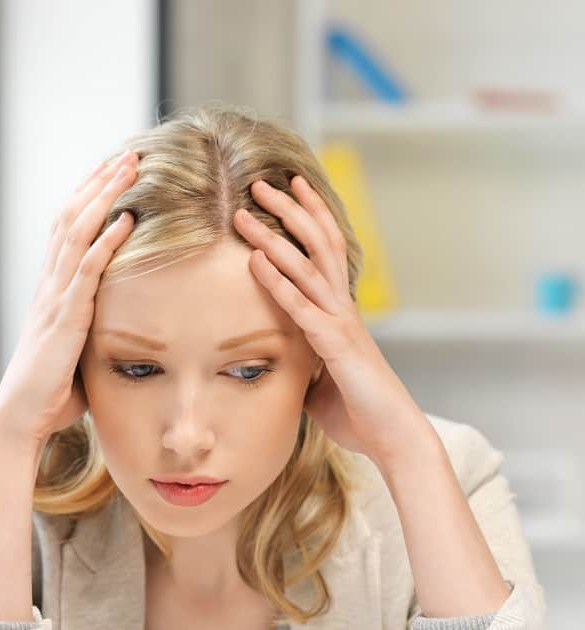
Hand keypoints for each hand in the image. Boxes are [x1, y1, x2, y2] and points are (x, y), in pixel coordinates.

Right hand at [0, 148, 138, 449]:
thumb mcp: (76, 354)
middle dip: (100, 184)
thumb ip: (94, 332)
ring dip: (105, 197)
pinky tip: (125, 219)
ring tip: (129, 168)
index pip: (67, 230)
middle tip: (127, 155)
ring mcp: (55, 298)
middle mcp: (50, 285)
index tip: (113, 173)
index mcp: (51, 290)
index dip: (89, 198)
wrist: (21, 415)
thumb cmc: (51, 393)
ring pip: (78, 233)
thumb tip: (122, 334)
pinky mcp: (65, 317)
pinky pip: (86, 270)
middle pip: (72, 218)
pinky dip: (106, 241)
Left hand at [232, 175, 430, 467]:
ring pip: (307, 267)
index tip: (288, 189)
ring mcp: (342, 324)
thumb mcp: (321, 383)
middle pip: (319, 244)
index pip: (326, 253)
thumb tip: (283, 362)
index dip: (309, 218)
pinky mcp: (336, 347)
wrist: (394, 437)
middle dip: (290, 210)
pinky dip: (277, 283)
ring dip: (274, 237)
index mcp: (341, 313)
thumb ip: (304, 363)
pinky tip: (255, 262)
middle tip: (260, 182)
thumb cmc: (360, 413)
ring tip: (246, 212)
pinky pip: (302, 308)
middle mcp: (344, 309)